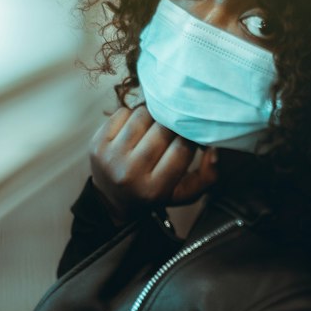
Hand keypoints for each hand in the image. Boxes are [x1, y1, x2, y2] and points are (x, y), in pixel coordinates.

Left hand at [87, 104, 219, 221]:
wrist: (113, 198)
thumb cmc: (156, 192)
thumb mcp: (185, 193)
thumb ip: (208, 175)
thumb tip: (213, 148)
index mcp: (154, 189)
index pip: (182, 149)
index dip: (191, 137)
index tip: (191, 136)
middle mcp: (129, 174)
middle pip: (162, 130)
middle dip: (173, 125)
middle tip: (175, 127)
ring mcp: (110, 157)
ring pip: (143, 115)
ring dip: (154, 116)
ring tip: (157, 126)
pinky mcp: (97, 142)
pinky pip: (124, 112)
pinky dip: (134, 115)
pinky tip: (138, 128)